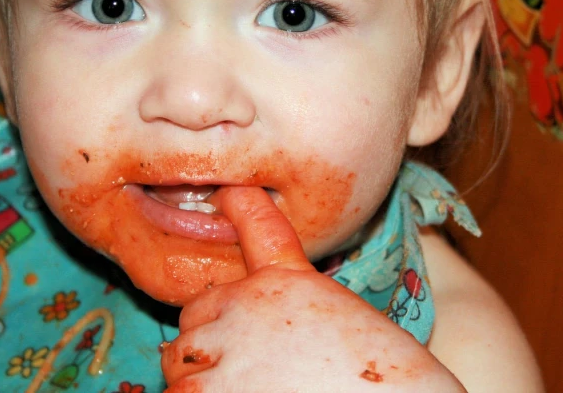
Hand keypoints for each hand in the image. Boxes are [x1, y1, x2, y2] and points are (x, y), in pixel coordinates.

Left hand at [161, 187, 463, 391]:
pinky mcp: (212, 390)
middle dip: (206, 340)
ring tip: (244, 392)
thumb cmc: (383, 378)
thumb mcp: (345, 325)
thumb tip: (262, 347)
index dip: (241, 204)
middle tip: (240, 369)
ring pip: (178, 363)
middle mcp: (251, 302)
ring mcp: (228, 345)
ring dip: (197, 382)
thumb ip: (295, 318)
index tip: (230, 190)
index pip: (258, 226)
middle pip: (196, 313)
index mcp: (291, 281)